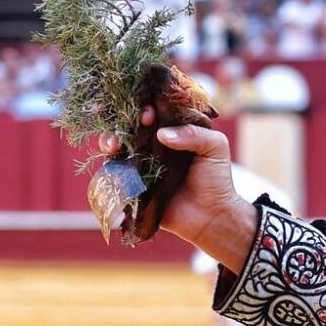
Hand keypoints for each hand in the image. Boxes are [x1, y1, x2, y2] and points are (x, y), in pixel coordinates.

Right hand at [99, 107, 257, 270]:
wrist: (211, 216)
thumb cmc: (216, 179)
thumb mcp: (215, 148)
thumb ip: (194, 134)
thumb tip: (162, 134)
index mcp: (173, 133)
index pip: (154, 114)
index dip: (147, 109)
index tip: (149, 114)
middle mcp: (154, 147)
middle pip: (131, 127)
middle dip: (124, 122)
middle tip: (133, 126)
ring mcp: (142, 165)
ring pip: (118, 147)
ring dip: (111, 141)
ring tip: (115, 144)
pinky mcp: (134, 185)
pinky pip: (115, 172)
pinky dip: (110, 165)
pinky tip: (112, 160)